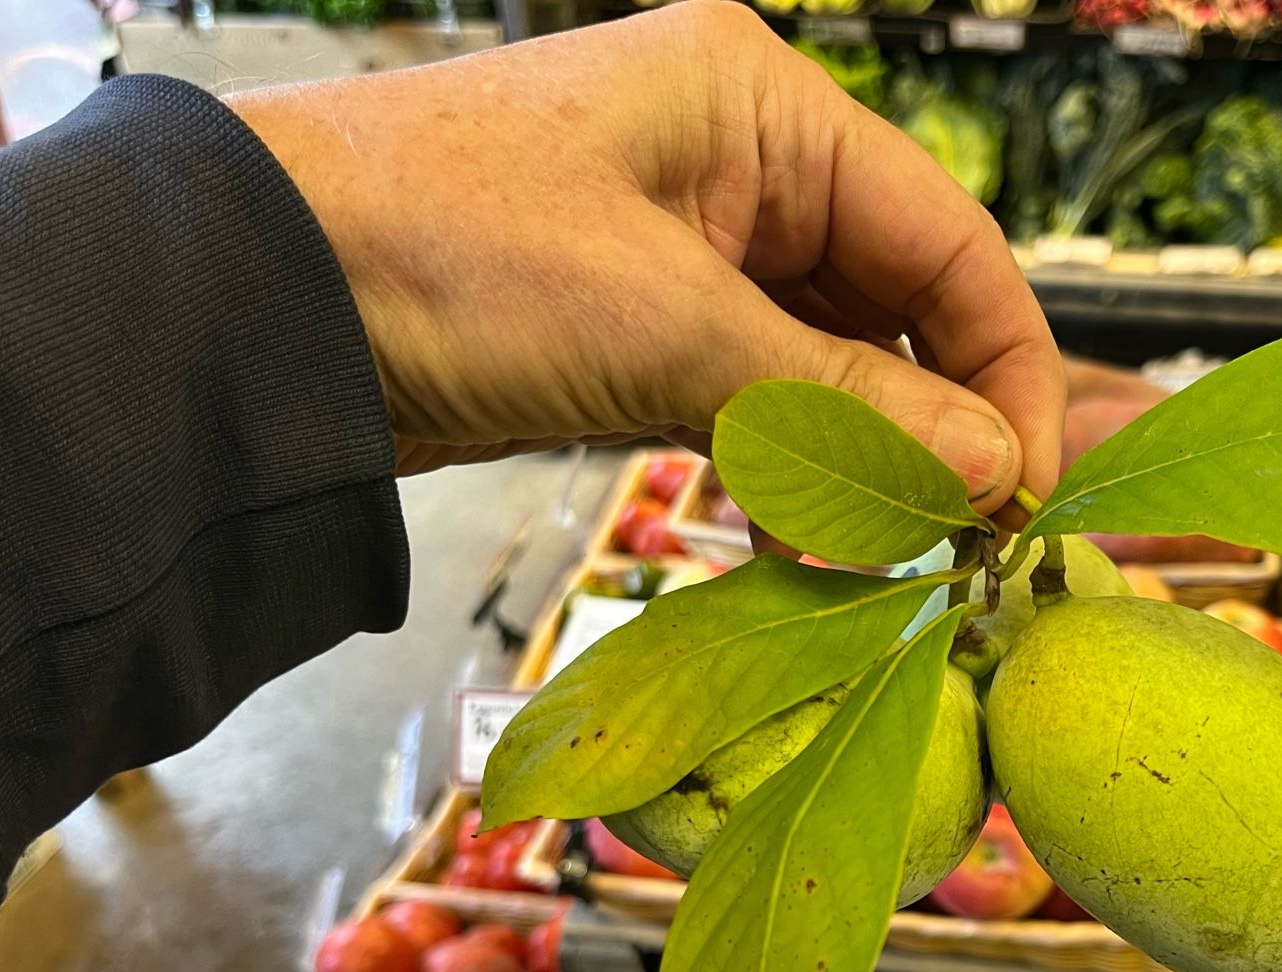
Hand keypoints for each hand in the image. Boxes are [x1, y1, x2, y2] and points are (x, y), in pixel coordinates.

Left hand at [229, 2, 1064, 513]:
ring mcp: (687, 247)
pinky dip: (787, 467)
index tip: (1030, 487)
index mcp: (761, 104)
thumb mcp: (668, 325)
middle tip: (965, 542)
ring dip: (862, 460)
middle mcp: (739, 162)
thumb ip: (842, 402)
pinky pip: (757, 399)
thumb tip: (992, 471)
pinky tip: (803, 539)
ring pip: (831, 363)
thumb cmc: (450, 260)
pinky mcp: (639, 326)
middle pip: (898, 303)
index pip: (945, 237)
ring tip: (884, 557)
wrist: (251, 310)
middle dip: (935, 424)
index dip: (1006, 365)